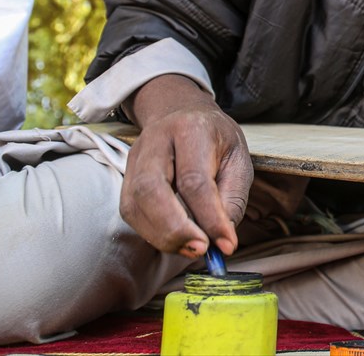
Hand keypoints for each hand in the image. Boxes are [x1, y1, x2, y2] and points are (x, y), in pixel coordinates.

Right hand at [120, 74, 253, 258]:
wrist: (183, 113)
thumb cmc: (216, 140)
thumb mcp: (238, 159)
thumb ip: (232, 198)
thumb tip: (222, 240)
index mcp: (190, 130)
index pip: (194, 180)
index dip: (210, 217)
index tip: (227, 245)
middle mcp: (155, 141)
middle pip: (151, 190)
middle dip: (175, 229)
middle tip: (201, 249)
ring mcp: (135, 158)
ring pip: (134, 204)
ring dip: (162, 236)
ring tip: (192, 248)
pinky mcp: (125, 176)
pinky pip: (130, 211)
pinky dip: (152, 232)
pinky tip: (175, 239)